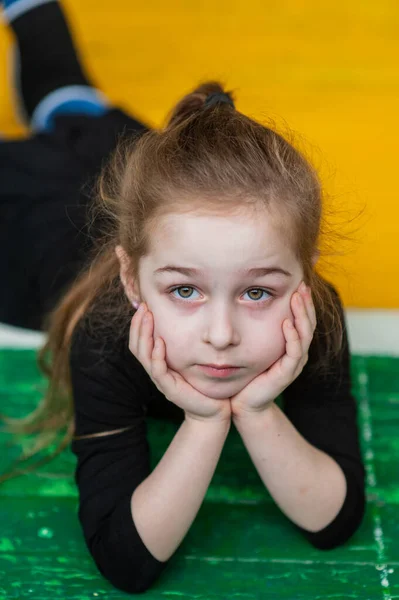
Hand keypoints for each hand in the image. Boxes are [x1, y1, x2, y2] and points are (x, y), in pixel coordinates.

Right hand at [129, 303, 231, 423]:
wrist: (213, 411)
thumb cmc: (204, 383)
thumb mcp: (192, 359)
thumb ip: (185, 344)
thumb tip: (187, 319)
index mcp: (158, 363)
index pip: (139, 342)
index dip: (138, 324)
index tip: (144, 305)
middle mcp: (156, 371)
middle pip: (136, 346)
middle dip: (138, 325)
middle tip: (143, 307)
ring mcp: (161, 381)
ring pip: (144, 356)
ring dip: (145, 335)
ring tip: (148, 318)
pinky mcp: (170, 389)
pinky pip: (158, 370)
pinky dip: (156, 355)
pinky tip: (160, 342)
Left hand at [230, 281, 316, 420]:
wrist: (244, 403)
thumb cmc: (248, 373)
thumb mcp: (254, 346)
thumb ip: (257, 328)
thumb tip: (249, 302)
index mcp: (292, 346)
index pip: (303, 319)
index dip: (303, 302)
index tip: (299, 283)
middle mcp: (297, 353)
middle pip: (309, 324)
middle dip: (306, 304)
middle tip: (302, 285)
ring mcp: (294, 364)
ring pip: (305, 335)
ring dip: (301, 315)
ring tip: (297, 298)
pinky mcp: (287, 373)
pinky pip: (294, 352)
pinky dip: (292, 336)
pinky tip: (287, 323)